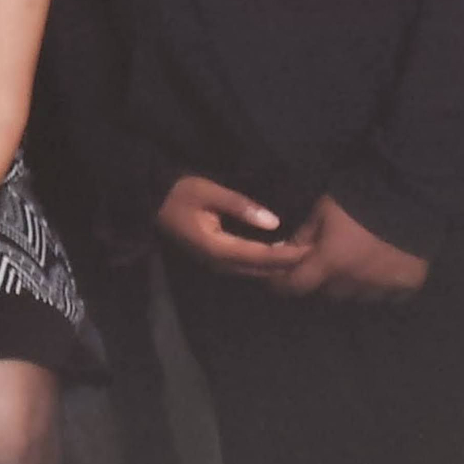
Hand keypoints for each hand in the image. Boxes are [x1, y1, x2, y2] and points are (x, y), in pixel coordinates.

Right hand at [157, 175, 310, 277]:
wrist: (152, 201)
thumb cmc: (180, 193)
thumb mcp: (210, 192)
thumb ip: (241, 206)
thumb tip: (273, 222)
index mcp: (217, 247)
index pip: (259, 255)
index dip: (285, 255)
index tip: (308, 251)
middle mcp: (217, 262)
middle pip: (258, 269)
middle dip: (285, 265)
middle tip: (312, 256)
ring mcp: (214, 263)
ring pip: (251, 271)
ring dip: (275, 266)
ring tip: (300, 257)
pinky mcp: (213, 258)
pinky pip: (243, 265)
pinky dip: (263, 262)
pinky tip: (278, 254)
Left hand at [268, 194, 429, 301]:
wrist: (409, 193)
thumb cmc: (359, 197)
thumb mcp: (324, 209)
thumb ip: (305, 233)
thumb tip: (286, 249)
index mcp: (331, 262)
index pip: (296, 285)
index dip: (283, 284)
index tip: (278, 280)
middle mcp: (354, 282)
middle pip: (330, 292)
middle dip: (325, 279)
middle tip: (329, 262)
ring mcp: (383, 287)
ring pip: (359, 295)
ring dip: (353, 284)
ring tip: (359, 263)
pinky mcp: (407, 286)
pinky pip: (389, 295)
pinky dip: (383, 286)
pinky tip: (385, 269)